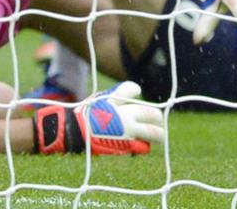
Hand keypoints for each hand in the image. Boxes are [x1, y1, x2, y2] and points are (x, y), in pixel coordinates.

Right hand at [34, 81, 162, 154]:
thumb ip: (118, 95)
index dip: (135, 90)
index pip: (133, 89)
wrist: (76, 132)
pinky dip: (145, 145)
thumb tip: (136, 91)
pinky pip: (143, 146)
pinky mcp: (126, 145)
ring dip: (159, 133)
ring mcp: (128, 131)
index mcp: (118, 100)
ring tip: (160, 134)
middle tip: (157, 119)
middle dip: (156, 117)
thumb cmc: (87, 113)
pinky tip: (143, 144)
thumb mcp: (101, 98)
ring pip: (154, 132)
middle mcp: (127, 114)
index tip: (136, 92)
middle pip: (152, 113)